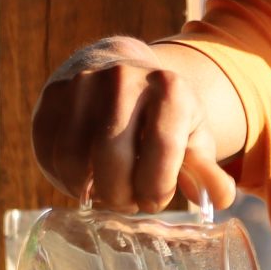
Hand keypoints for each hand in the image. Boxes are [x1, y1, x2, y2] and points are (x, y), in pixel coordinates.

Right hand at [30, 37, 235, 211]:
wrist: (118, 67)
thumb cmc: (160, 113)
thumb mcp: (191, 135)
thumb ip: (206, 170)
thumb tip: (220, 198)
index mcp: (168, 87)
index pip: (162, 150)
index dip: (157, 188)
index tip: (154, 200)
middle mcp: (123, 79)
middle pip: (113, 161)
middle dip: (121, 196)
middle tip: (128, 203)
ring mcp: (82, 84)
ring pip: (76, 162)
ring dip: (91, 191)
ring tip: (107, 192)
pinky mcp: (52, 97)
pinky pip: (50, 155)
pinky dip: (66, 180)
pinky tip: (85, 179)